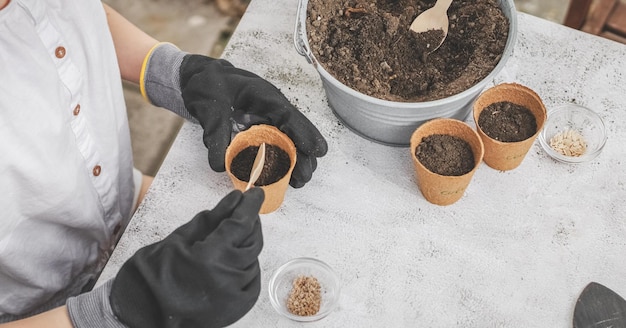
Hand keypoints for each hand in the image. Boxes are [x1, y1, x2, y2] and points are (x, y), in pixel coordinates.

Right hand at [109, 189, 263, 327]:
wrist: (141, 312)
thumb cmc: (152, 275)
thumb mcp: (180, 238)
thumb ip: (212, 218)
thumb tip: (234, 200)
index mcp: (210, 258)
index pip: (242, 223)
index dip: (251, 205)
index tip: (255, 194)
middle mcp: (227, 278)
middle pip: (252, 240)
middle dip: (248, 223)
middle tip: (240, 212)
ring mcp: (234, 295)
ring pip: (253, 259)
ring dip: (244, 245)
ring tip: (225, 242)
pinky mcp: (238, 307)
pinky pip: (252, 279)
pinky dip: (246, 266)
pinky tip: (230, 261)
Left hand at [179, 55, 327, 187]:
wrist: (201, 79)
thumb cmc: (210, 85)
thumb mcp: (209, 107)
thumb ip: (215, 133)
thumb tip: (219, 164)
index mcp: (264, 97)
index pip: (290, 116)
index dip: (305, 133)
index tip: (317, 150)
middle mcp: (272, 110)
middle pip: (296, 133)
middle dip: (303, 156)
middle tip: (303, 177)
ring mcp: (268, 120)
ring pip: (291, 141)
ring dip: (295, 161)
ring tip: (297, 182)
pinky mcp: (261, 131)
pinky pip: (277, 147)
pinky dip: (281, 162)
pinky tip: (284, 178)